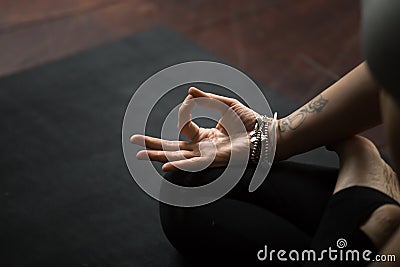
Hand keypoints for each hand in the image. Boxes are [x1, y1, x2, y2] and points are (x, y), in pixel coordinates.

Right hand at [130, 87, 257, 170]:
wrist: (267, 133)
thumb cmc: (249, 121)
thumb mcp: (225, 105)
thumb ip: (207, 100)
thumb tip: (189, 91)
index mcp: (205, 136)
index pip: (183, 126)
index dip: (183, 110)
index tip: (190, 99)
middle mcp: (202, 148)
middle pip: (172, 147)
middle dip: (153, 144)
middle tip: (134, 141)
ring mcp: (206, 155)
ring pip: (177, 157)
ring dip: (158, 155)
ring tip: (139, 154)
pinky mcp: (214, 160)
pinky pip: (194, 164)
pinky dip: (179, 165)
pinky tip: (165, 166)